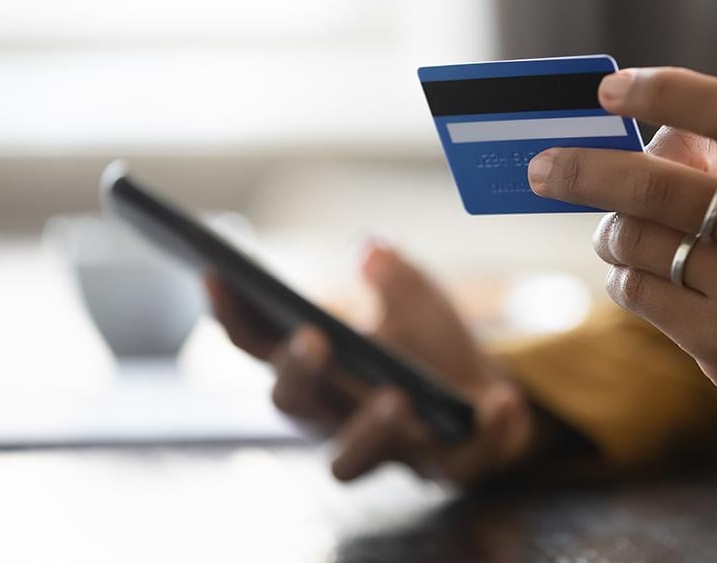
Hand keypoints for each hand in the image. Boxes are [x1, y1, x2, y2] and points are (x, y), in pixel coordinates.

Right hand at [207, 241, 537, 484]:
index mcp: (319, 370)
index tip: (214, 271)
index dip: (232, 314)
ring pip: (349, 462)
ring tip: (396, 394)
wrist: (489, 398)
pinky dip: (484, 431)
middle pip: (292, 406)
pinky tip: (501, 402)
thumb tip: (372, 249)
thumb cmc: (431, 348)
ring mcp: (385, 449)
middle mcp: (336, 416)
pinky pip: (460, 462)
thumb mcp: (418, 300)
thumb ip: (395, 276)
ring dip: (368, 428)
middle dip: (296, 373)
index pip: (260, 346)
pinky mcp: (444, 468)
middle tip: (313, 337)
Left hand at [528, 67, 716, 464]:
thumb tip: (631, 137)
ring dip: (609, 233)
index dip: (662, 92)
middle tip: (542, 167)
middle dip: (582, 170)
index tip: (607, 90)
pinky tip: (641, 276)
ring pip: (633, 239)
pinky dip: (622, 276)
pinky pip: (634, 288)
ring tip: (620, 235)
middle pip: (654, 184)